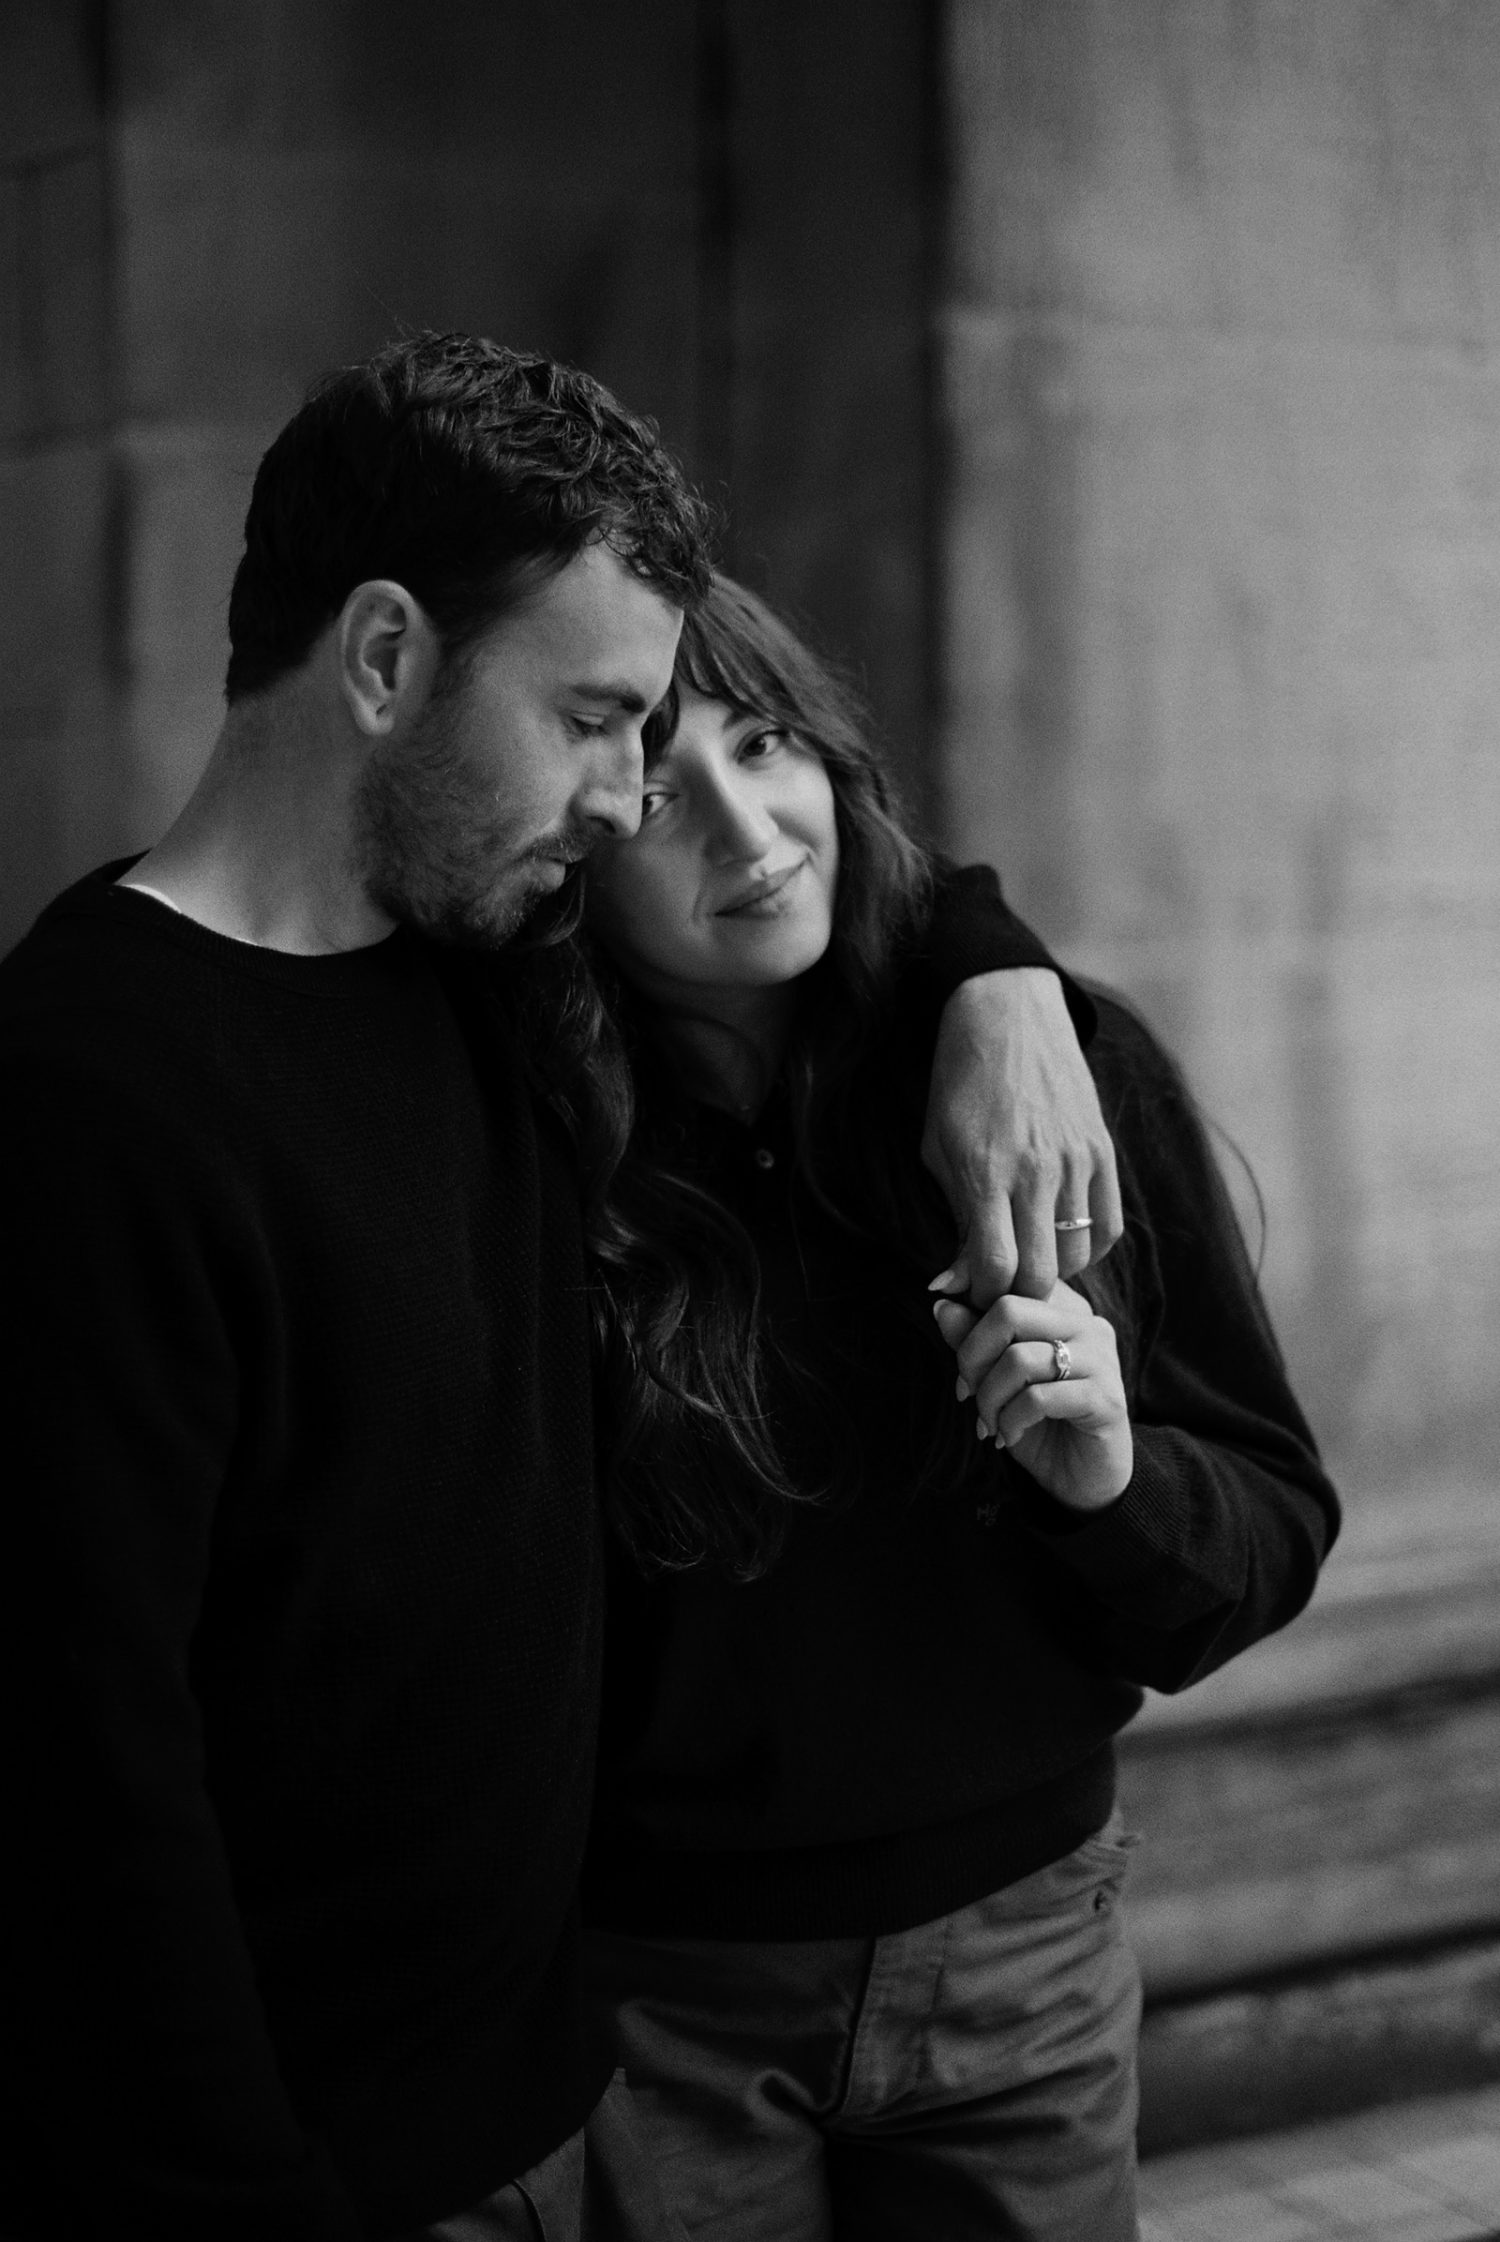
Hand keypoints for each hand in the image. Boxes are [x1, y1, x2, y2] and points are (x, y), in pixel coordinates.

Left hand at [922, 969, 1121, 1306]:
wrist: (1007, 1017)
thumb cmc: (959, 1087)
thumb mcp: (938, 1151)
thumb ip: (954, 1219)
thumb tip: (952, 1283)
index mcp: (984, 1172)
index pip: (996, 1268)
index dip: (984, 1294)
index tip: (974, 1291)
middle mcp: (1036, 1171)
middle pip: (1041, 1273)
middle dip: (1018, 1293)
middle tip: (1002, 1283)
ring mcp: (1076, 1161)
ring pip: (1076, 1256)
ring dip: (1051, 1269)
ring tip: (1030, 1256)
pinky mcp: (1103, 1151)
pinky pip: (1108, 1228)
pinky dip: (1086, 1248)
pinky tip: (1062, 1239)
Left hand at [932, 1281, 1131, 1512]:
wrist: (1082, 1479)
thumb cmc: (1039, 1423)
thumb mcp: (998, 1379)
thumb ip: (975, 1340)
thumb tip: (941, 1305)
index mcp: (1062, 1310)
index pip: (1005, 1287)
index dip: (968, 1320)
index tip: (962, 1368)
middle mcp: (1087, 1324)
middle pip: (1008, 1311)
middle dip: (972, 1357)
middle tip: (967, 1394)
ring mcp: (1101, 1359)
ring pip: (1019, 1359)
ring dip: (989, 1399)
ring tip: (989, 1423)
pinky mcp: (1106, 1398)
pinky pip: (1038, 1398)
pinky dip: (1010, 1421)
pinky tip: (1007, 1437)